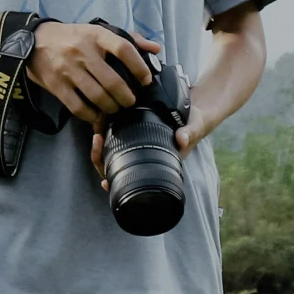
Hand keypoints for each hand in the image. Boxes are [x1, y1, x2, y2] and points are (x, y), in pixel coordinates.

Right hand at [26, 20, 160, 128]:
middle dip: (127, 97)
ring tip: (116, 108)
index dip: (139, 66)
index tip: (146, 79)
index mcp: (96, 35)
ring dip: (111, 107)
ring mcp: (68, 69)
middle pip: (112, 80)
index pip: (123, 48)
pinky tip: (97, 114)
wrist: (35, 41)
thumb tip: (155, 49)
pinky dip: (91, 115)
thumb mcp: (98, 31)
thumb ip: (129, 39)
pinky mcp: (57, 85)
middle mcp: (82, 52)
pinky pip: (78, 107)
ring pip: (97, 96)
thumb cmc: (73, 37)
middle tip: (130, 101)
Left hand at [88, 118, 209, 191]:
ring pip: (111, 152)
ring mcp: (139, 146)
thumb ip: (190, 133)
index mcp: (158, 164)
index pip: (132, 180)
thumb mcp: (195, 127)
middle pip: (114, 167)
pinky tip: (101, 120)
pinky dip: (106, 130)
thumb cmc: (196, 123)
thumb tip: (182, 139)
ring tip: (97, 125)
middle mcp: (145, 158)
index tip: (104, 182)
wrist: (197, 110)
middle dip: (100, 156)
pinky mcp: (137, 132)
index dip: (116, 183)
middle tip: (97, 136)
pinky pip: (116, 137)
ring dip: (100, 142)